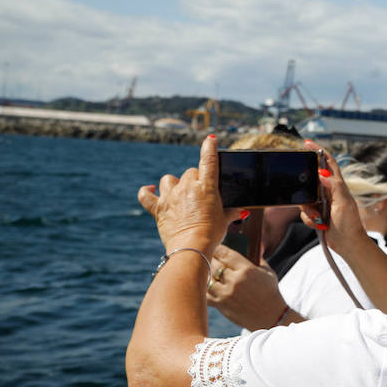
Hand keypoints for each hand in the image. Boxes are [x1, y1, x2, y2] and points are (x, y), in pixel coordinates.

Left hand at [138, 136, 234, 252]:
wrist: (192, 247)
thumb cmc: (212, 234)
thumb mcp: (225, 220)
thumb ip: (231, 212)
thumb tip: (239, 211)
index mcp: (207, 187)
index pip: (208, 161)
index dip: (209, 148)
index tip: (210, 139)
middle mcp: (187, 187)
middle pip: (190, 172)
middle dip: (195, 179)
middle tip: (200, 194)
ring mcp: (171, 197)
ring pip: (169, 180)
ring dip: (174, 184)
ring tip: (179, 193)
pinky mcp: (158, 208)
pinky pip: (146, 195)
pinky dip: (147, 191)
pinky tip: (149, 189)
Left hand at [207, 246, 287, 329]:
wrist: (271, 316)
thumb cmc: (270, 293)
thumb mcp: (268, 273)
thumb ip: (258, 258)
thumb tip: (254, 246)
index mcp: (247, 269)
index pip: (225, 253)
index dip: (217, 248)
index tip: (215, 247)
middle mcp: (235, 280)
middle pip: (213, 264)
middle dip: (209, 258)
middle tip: (207, 256)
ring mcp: (226, 293)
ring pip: (207, 278)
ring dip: (205, 273)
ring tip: (204, 270)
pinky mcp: (221, 305)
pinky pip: (205, 294)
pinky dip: (203, 289)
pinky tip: (205, 285)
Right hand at [300, 142, 369, 256]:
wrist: (348, 243)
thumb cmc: (350, 223)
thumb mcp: (344, 203)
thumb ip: (334, 186)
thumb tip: (322, 172)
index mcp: (338, 185)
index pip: (328, 163)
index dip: (318, 151)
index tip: (307, 143)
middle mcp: (329, 191)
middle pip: (311, 180)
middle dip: (306, 190)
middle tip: (311, 201)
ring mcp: (322, 202)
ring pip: (304, 198)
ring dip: (309, 210)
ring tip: (320, 219)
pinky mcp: (316, 213)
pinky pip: (304, 212)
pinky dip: (309, 219)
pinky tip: (319, 224)